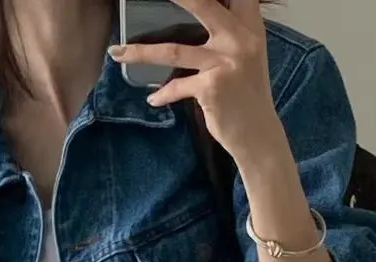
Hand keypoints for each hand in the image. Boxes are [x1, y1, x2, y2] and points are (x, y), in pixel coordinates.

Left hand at [112, 0, 282, 165]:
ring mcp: (224, 63)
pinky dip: (163, 95)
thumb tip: (203, 10)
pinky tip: (153, 100)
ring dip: (140, 53)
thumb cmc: (247, 95)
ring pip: (174, 50)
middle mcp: (240, 39)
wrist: (258, 134)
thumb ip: (231, 30)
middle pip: (202, 4)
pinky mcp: (211, 88)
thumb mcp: (247, 55)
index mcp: (250, 26)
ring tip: (116, 52)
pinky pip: (177, 87)